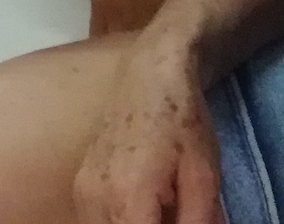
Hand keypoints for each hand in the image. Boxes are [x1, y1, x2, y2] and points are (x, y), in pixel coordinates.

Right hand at [74, 40, 222, 223]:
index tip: (180, 220)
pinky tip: (144, 209)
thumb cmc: (183, 122)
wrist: (150, 75)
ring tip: (162, 209)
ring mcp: (82, 191)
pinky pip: (94, 221)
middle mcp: (95, 198)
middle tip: (174, 213)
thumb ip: (197, 223)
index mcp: (127, 197)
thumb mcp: (204, 178)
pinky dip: (118, 222)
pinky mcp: (79, 185)